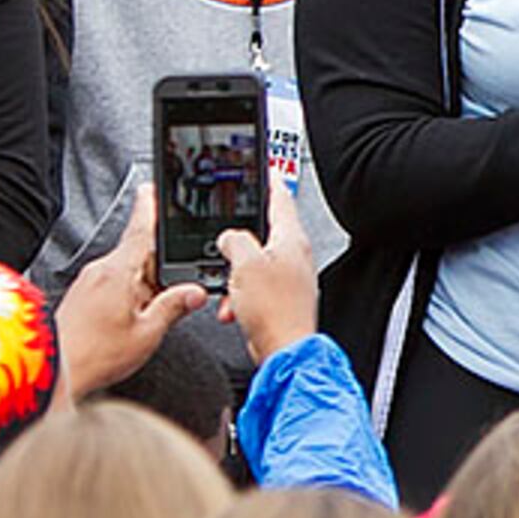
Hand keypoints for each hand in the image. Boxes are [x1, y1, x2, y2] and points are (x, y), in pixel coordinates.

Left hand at [57, 186, 208, 406]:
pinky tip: (133, 319)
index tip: (152, 190)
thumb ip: (173, 307)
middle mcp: (100, 272)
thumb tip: (193, 293)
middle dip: (159, 264)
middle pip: (138, 254)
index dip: (149, 209)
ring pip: (126, 271)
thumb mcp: (147, 333)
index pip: (139, 230)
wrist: (54, 371)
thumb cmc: (94, 355)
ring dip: (144, 284)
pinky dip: (129, 294)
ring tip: (151, 314)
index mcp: (118, 272)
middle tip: (175, 286)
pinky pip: (113, 285)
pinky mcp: (82, 298)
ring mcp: (89, 284)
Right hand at [216, 173, 318, 359]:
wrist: (284, 352)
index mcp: (291, 238)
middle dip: (238, 238)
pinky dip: (240, 294)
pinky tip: (233, 306)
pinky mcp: (281, 299)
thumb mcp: (244, 264)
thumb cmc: (275, 310)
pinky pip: (254, 287)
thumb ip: (234, 240)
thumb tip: (228, 238)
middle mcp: (295, 255)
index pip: (280, 195)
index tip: (261, 165)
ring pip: (255, 262)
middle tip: (223, 238)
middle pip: (263, 231)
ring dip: (235, 274)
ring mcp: (290, 277)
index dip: (267, 177)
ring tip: (229, 287)